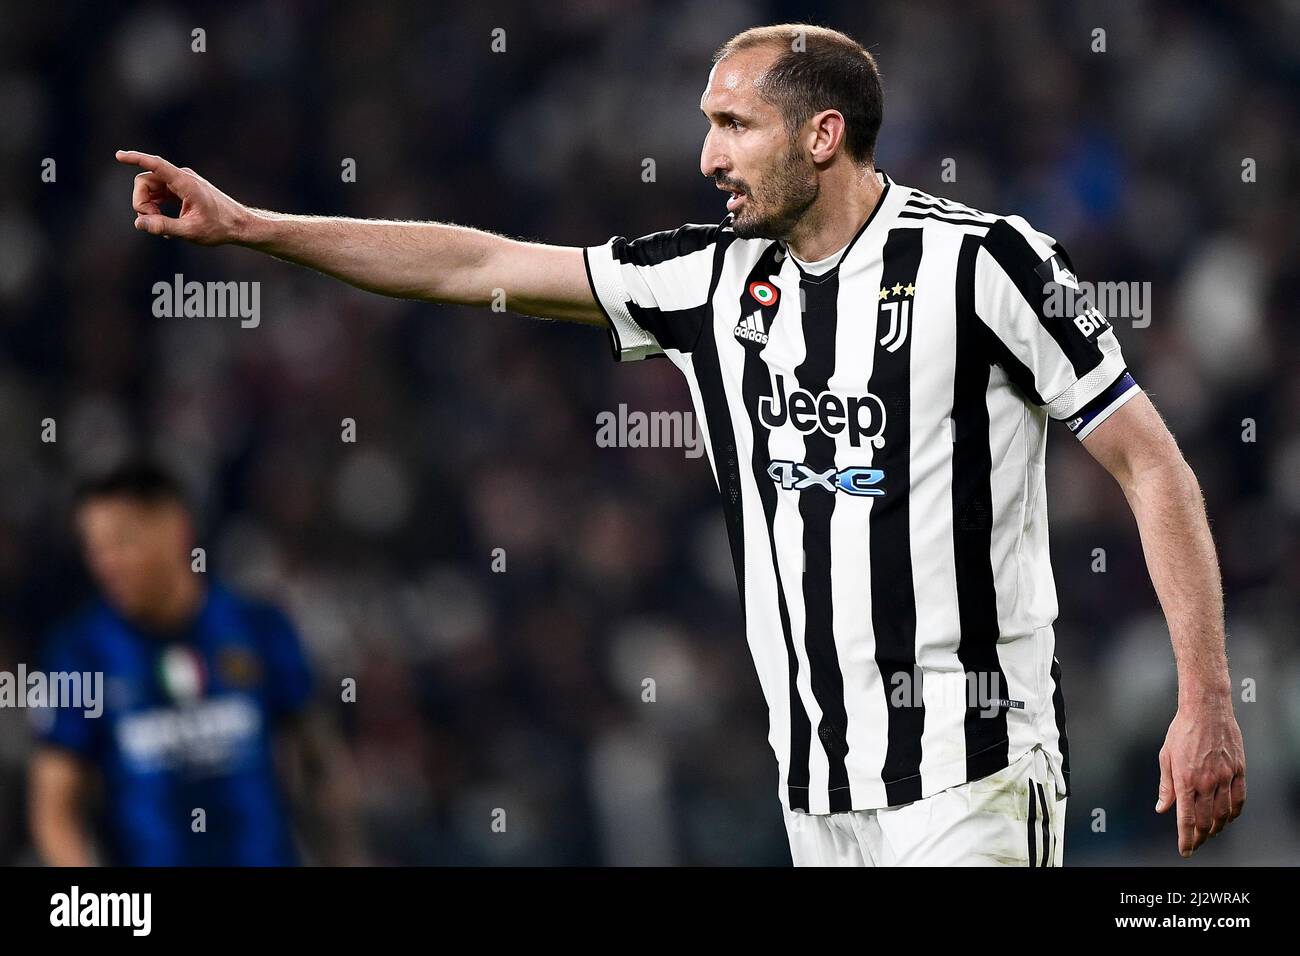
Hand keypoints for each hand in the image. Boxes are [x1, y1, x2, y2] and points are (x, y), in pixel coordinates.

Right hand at [114, 150, 249, 244]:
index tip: (118, 155)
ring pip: (151, 189)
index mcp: (185, 182)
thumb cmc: (220, 228)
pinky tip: (167, 226)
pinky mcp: (182, 191)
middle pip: (145, 181)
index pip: (156, 164)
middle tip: (153, 223)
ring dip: (149, 207)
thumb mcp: (190, 231)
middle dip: (141, 202)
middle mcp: (182, 177)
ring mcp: (182, 183)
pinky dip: (157, 208)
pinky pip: (159, 195)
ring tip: (164, 228)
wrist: (240, 226)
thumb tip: (138, 223)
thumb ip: (164, 226)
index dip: (136, 159)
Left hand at [1155, 697, 1244, 856]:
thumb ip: (1166, 786)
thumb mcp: (1165, 757)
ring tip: (1211, 834)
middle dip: (1201, 837)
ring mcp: (1224, 777)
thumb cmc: (1182, 731)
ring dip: (1217, 828)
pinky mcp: (1238, 771)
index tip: (1185, 850)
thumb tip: (1162, 807)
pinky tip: (1228, 818)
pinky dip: (1234, 813)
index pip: (1187, 819)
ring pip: (1224, 814)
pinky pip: (1239, 800)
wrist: (1206, 710)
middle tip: (1196, 844)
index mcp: (1185, 780)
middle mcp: (1206, 782)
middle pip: (1207, 821)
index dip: (1186, 838)